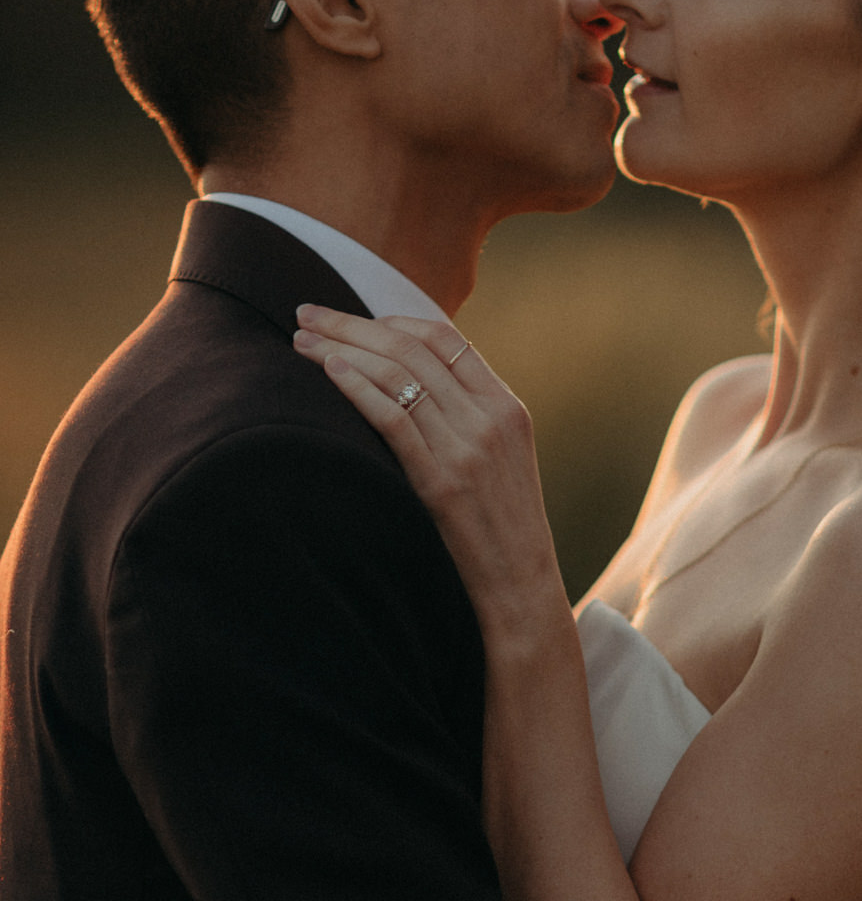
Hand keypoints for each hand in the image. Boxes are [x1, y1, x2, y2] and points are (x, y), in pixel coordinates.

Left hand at [292, 307, 562, 638]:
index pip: (444, 339)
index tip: (349, 320)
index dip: (389, 320)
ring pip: (398, 376)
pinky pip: (394, 417)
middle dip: (351, 324)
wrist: (521, 588)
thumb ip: (468, 420)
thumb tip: (411, 388)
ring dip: (341, 350)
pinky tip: (328, 371)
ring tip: (300, 340)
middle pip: (412, 349)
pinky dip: (358, 387)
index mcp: (507, 407)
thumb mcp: (500, 462)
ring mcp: (469, 449)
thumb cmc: (500, 530)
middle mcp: (491, 419)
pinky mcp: (444, 482)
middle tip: (305, 312)